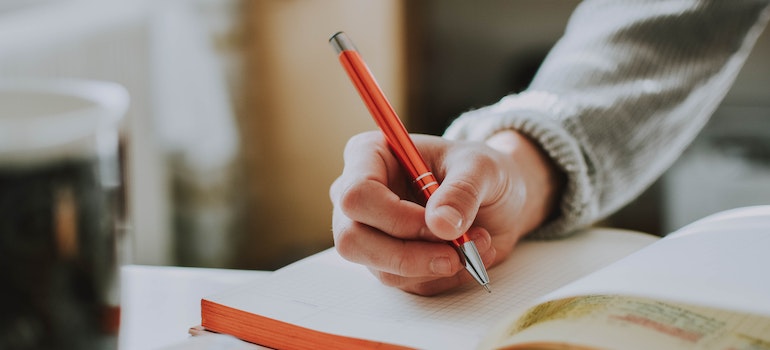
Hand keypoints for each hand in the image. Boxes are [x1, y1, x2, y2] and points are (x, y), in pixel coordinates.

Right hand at [330, 129, 562, 294]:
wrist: (497, 197)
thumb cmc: (480, 171)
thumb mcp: (482, 168)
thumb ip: (462, 191)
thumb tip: (441, 225)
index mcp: (369, 156)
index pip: (356, 195)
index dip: (395, 217)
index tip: (439, 224)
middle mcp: (359, 197)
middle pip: (353, 239)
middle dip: (408, 254)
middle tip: (455, 253)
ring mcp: (369, 233)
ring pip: (381, 268)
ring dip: (435, 265)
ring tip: (477, 243)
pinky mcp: (388, 262)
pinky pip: (406, 283)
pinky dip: (443, 276)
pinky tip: (469, 254)